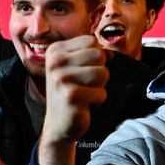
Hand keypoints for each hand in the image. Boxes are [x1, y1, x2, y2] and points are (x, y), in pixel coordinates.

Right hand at [37, 36, 108, 164]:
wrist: (59, 124)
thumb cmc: (71, 92)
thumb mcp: (76, 67)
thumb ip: (91, 54)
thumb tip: (109, 52)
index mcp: (55, 50)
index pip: (91, 40)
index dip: (95, 56)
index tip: (81, 71)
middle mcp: (55, 62)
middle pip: (99, 54)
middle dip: (98, 72)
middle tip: (83, 85)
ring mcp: (61, 79)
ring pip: (103, 73)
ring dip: (99, 87)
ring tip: (83, 94)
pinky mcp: (71, 96)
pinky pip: (102, 93)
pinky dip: (97, 101)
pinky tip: (83, 106)